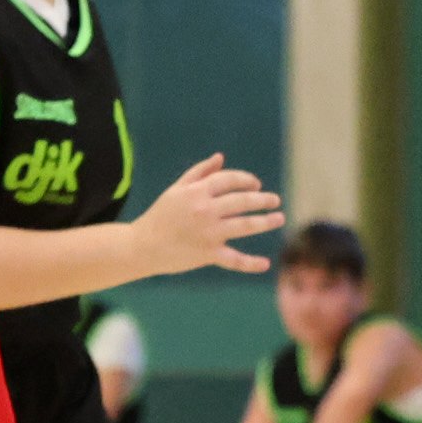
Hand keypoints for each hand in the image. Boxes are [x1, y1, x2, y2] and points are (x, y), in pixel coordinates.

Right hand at [132, 155, 282, 277]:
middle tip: (274, 200)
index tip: (256, 184)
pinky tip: (265, 263)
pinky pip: (234, 260)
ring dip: (266, 221)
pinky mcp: (208, 254)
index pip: (229, 180)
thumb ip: (199, 173)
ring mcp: (208, 233)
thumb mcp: (176, 190)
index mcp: (196, 192)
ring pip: (245, 225)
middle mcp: (204, 210)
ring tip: (279, 218)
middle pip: (242, 201)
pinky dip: (251, 263)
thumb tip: (221, 158)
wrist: (142, 246)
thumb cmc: (160, 216)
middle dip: (262, 200)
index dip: (246, 180)